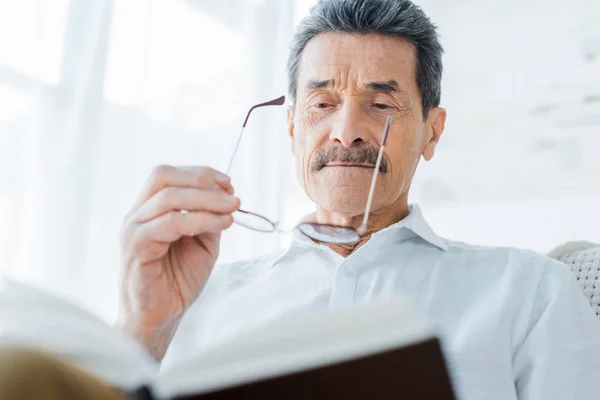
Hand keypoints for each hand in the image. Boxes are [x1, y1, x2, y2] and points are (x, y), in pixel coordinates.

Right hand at [118, 165, 238, 358]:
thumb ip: (209, 218)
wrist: (160, 318)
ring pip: (168, 197)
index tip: (228, 183)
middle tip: (230, 193)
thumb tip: (227, 197)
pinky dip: (201, 219)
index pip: (168, 176)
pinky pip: (170, 223)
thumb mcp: (202, 243)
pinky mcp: (136, 247)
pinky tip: (222, 224)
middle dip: (201, 179)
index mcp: (148, 211)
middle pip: (163, 176)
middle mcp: (136, 216)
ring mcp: (133, 230)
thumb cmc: (177, 281)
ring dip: (207, 199)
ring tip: (232, 208)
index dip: (199, 173)